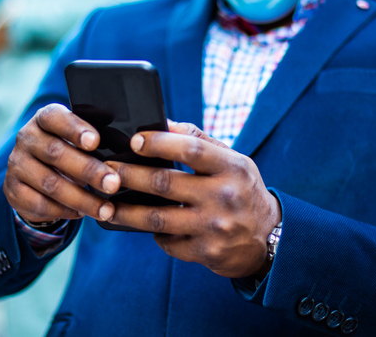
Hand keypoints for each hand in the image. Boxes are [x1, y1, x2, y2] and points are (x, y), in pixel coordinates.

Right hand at [4, 104, 120, 223]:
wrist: (34, 176)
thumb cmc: (69, 152)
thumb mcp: (78, 141)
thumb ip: (95, 141)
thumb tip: (129, 148)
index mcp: (44, 118)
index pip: (55, 118)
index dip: (75, 129)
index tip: (96, 141)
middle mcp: (27, 138)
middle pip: (56, 153)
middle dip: (88, 170)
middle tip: (113, 184)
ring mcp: (17, 164)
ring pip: (50, 183)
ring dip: (82, 199)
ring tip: (106, 209)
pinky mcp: (12, 190)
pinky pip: (40, 204)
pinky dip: (64, 211)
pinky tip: (82, 214)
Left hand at [106, 121, 281, 278]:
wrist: (270, 238)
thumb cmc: (242, 189)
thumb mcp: (233, 160)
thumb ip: (198, 141)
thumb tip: (161, 122)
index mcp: (232, 167)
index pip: (191, 149)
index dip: (159, 143)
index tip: (133, 140)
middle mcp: (224, 197)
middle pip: (165, 183)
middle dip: (129, 176)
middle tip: (105, 170)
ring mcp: (215, 227)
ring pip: (158, 218)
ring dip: (126, 212)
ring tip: (105, 205)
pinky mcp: (206, 253)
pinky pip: (168, 242)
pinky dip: (154, 233)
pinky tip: (143, 226)